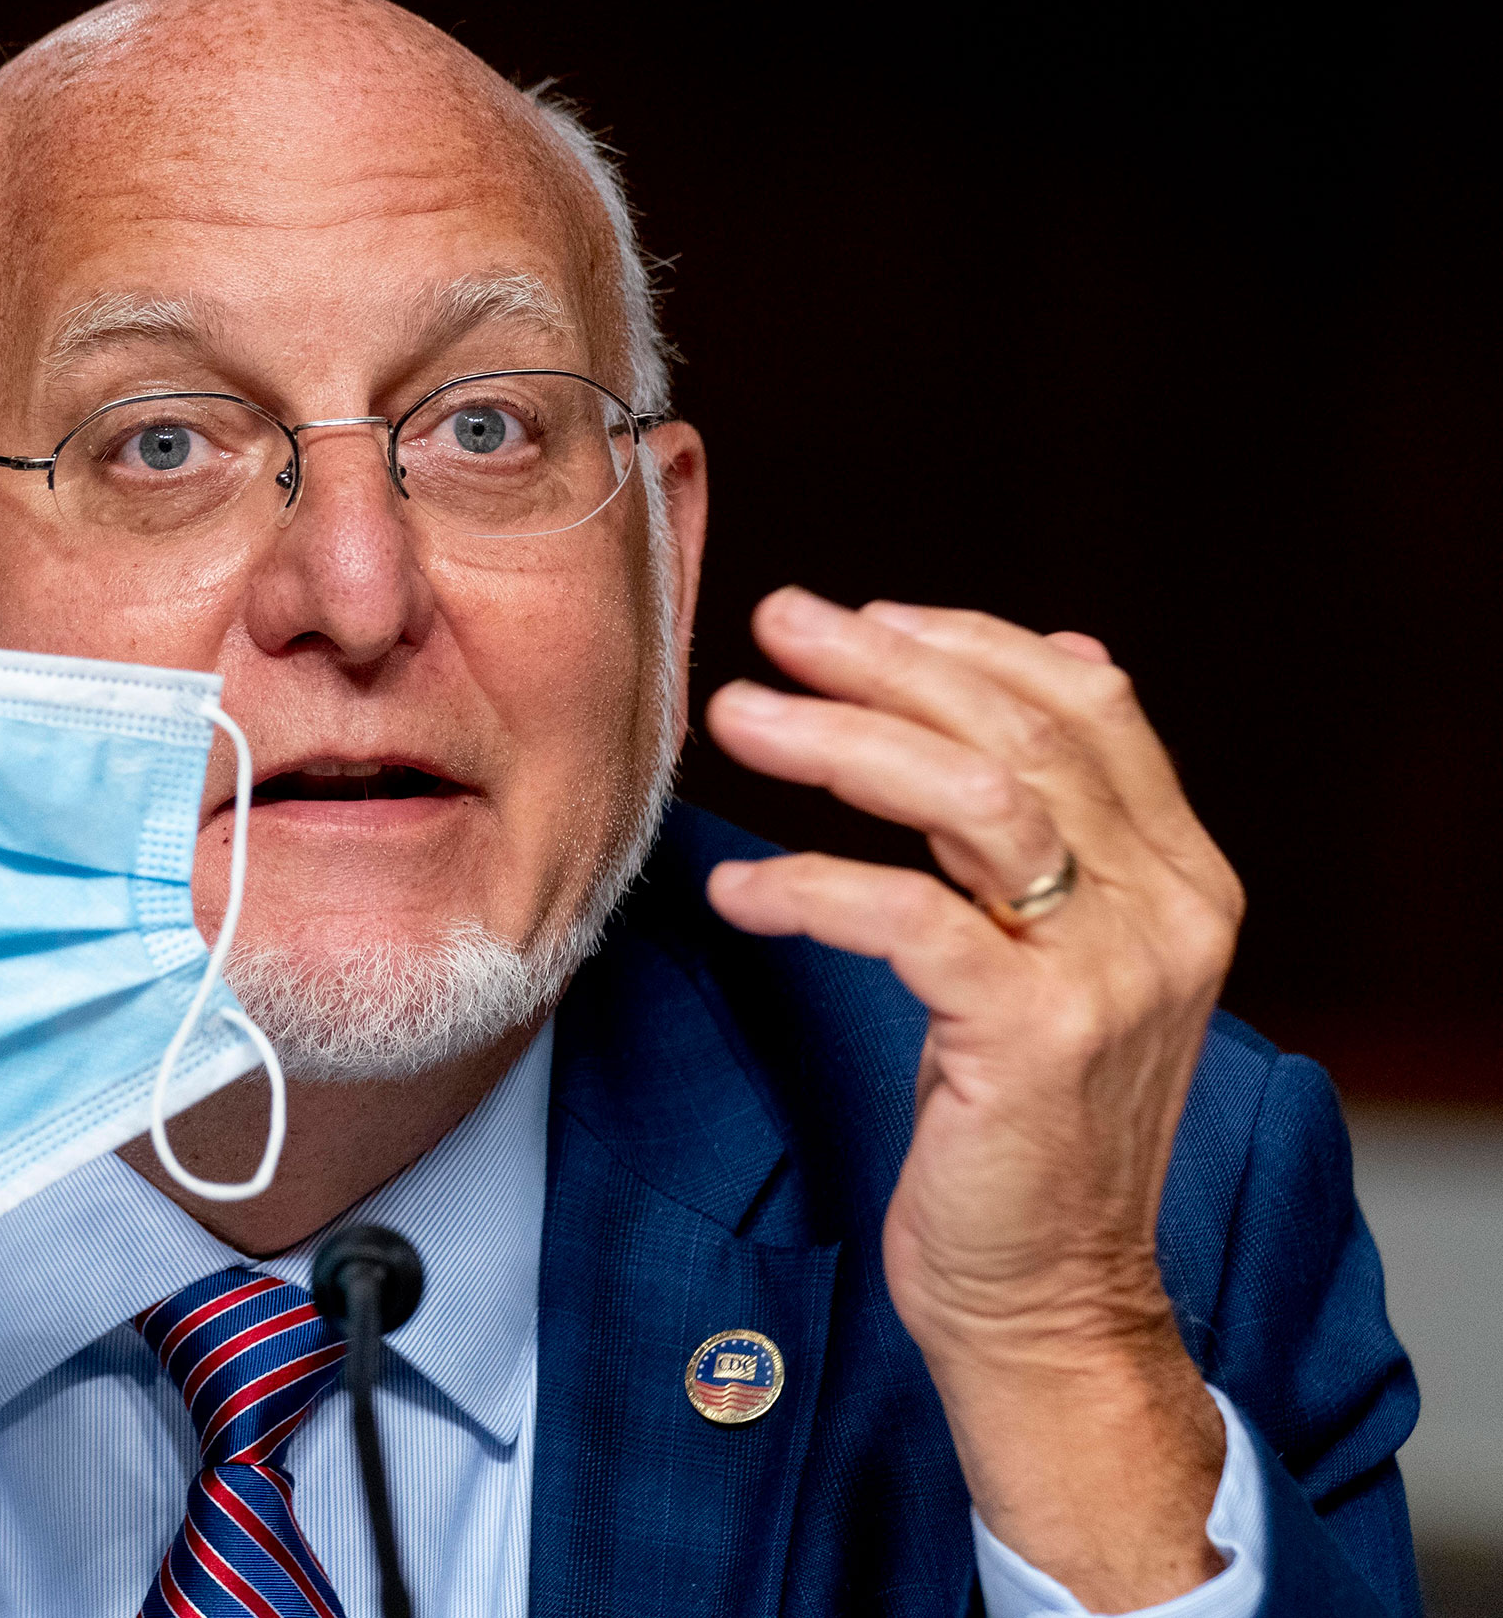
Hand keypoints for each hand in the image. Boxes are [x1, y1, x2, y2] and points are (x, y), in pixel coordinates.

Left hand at [704, 587, 1241, 1608]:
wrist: (1044, 1297)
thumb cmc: (1018, 1127)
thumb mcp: (1049, 964)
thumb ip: (1047, 840)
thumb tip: (1018, 679)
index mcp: (1179, 875)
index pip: (1088, 705)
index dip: (968, 642)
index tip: (859, 616)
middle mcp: (1168, 907)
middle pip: (1021, 731)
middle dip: (884, 662)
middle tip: (774, 623)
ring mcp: (1112, 971)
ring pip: (974, 798)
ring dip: (839, 742)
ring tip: (735, 714)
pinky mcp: (1035, 1037)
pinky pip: (907, 917)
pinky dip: (811, 887)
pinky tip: (739, 891)